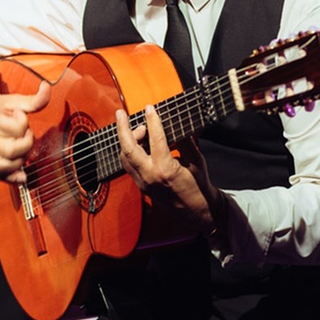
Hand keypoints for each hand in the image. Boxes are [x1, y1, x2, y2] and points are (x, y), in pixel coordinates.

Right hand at [0, 81, 50, 184]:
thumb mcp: (14, 100)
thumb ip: (33, 99)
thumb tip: (47, 87)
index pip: (16, 127)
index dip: (22, 121)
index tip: (19, 116)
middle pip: (12, 150)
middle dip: (26, 143)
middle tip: (25, 134)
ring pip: (6, 164)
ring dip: (21, 159)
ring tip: (23, 147)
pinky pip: (0, 174)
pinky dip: (12, 178)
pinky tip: (23, 176)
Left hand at [114, 103, 215, 229]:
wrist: (196, 210)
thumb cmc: (199, 186)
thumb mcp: (196, 160)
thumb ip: (185, 141)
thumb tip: (177, 124)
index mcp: (166, 169)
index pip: (155, 139)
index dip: (152, 121)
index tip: (150, 108)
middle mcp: (150, 176)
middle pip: (128, 148)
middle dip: (122, 128)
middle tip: (120, 113)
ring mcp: (143, 183)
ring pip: (125, 157)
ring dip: (126, 140)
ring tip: (136, 129)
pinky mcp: (141, 187)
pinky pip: (129, 166)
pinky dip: (130, 152)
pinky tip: (137, 143)